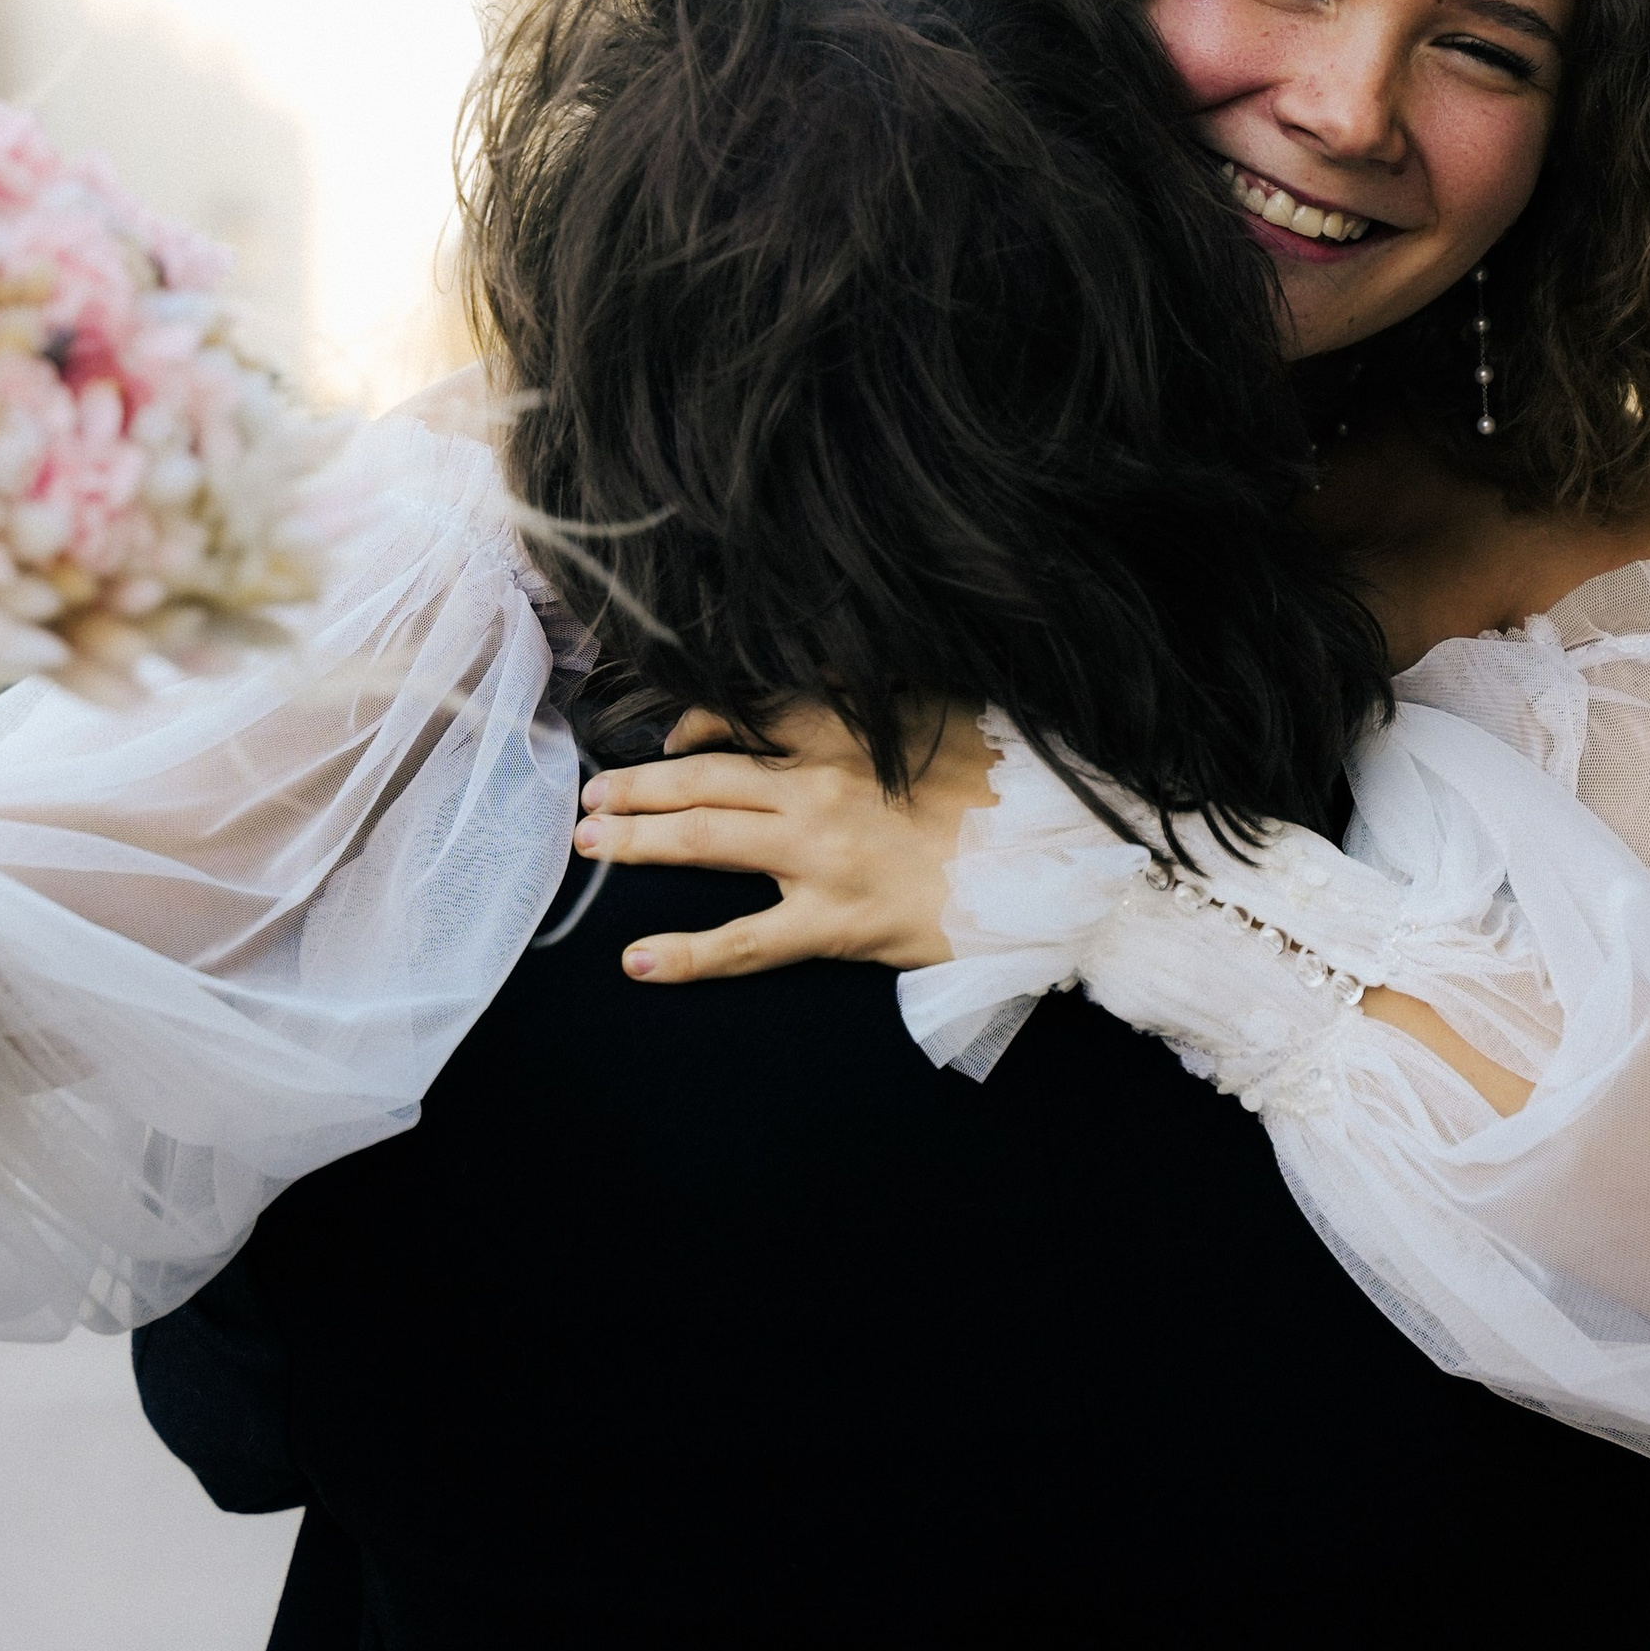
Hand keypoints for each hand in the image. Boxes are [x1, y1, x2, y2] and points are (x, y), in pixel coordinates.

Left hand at [572, 699, 995, 985]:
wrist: (1060, 857)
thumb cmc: (1005, 791)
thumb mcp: (943, 717)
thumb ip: (872, 702)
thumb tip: (821, 689)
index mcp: (844, 732)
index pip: (742, 716)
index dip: (689, 729)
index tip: (665, 743)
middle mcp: (819, 784)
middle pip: (701, 778)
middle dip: (635, 786)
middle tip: (590, 796)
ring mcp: (820, 856)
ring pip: (702, 840)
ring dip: (636, 839)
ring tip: (590, 843)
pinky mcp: (836, 922)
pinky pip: (745, 942)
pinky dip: (686, 954)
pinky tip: (637, 961)